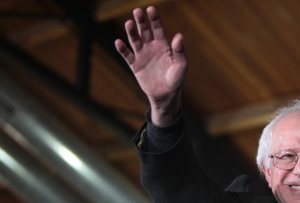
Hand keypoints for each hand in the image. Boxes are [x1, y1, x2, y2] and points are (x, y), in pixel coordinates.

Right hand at [115, 6, 187, 125]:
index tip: (150, 9)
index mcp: (163, 45)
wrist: (166, 95)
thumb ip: (179, 51)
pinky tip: (118, 42)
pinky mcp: (135, 65)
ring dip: (131, 32)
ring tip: (129, 23)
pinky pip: (127, 55)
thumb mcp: (181, 65)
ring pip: (135, 40)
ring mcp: (142, 55)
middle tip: (137, 11)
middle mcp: (151, 48)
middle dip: (141, 21)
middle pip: (144, 31)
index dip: (154, 19)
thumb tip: (179, 36)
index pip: (158, 28)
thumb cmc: (176, 80)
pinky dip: (122, 49)